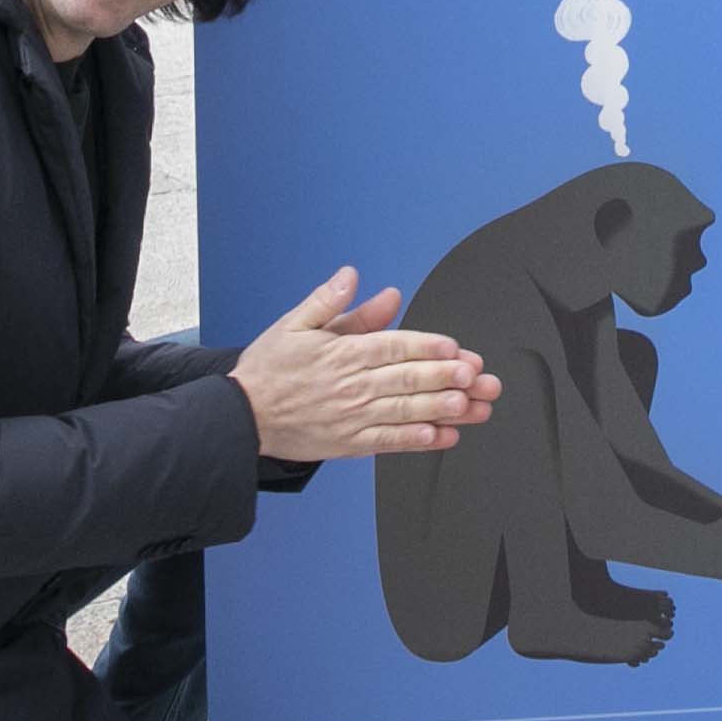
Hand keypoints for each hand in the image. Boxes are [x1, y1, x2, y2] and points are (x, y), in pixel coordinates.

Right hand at [230, 267, 500, 465]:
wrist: (240, 417)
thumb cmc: (269, 369)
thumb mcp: (295, 324)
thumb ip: (330, 302)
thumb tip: (354, 277)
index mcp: (342, 352)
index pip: (394, 346)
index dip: (428, 347)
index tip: (456, 349)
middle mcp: (353, 385)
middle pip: (409, 379)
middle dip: (450, 378)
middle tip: (481, 378)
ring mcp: (353, 417)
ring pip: (407, 411)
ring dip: (445, 410)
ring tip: (475, 407)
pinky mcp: (350, 444)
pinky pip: (390, 443)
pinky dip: (418, 441)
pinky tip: (443, 436)